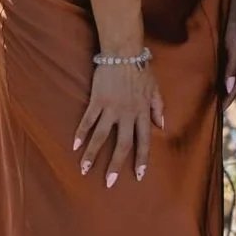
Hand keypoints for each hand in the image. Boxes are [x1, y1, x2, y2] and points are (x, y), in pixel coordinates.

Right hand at [74, 61, 164, 187]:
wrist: (124, 53)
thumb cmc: (141, 71)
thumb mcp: (155, 89)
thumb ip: (158, 108)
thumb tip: (162, 126)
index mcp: (142, 112)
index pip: (144, 140)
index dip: (141, 159)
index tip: (138, 175)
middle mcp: (127, 113)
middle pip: (122, 144)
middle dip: (116, 164)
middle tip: (109, 182)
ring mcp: (111, 108)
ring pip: (101, 136)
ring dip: (92, 154)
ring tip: (84, 169)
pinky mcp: (96, 101)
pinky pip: (88, 120)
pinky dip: (81, 133)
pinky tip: (74, 146)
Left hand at [222, 9, 235, 108]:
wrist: (233, 6)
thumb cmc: (234, 25)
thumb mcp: (234, 47)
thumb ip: (232, 67)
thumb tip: (228, 88)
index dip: (228, 98)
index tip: (219, 111)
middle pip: (233, 82)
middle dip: (226, 95)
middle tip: (215, 110)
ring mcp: (235, 54)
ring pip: (229, 75)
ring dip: (222, 87)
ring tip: (212, 98)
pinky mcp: (229, 49)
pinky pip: (224, 67)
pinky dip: (220, 76)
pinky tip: (212, 79)